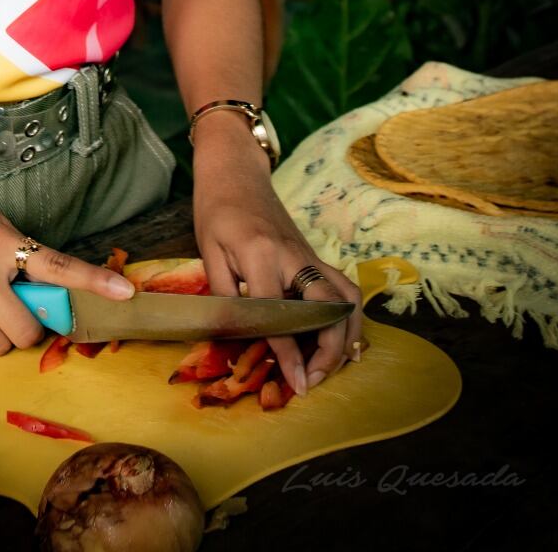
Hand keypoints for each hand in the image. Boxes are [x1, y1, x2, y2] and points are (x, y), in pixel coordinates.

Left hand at [193, 146, 364, 397]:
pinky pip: (342, 289)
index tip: (298, 385)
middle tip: (312, 380)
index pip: (281, 314)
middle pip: (329, 309)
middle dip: (329, 351)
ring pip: (347, 299)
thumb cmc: (216, 210)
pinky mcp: (315, 256)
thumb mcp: (209, 253)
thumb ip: (225, 297)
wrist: (235, 172)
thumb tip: (238, 342)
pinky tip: (338, 338)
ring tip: (330, 364)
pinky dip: (348, 317)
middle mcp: (295, 256)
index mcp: (261, 255)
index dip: (290, 354)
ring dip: (346, 335)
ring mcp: (310, 255)